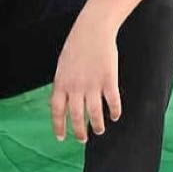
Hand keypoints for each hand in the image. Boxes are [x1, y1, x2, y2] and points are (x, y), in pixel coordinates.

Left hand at [51, 19, 120, 142]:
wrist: (91, 31)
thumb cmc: (76, 47)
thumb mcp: (62, 66)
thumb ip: (63, 85)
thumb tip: (65, 103)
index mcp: (61, 83)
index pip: (57, 110)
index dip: (58, 126)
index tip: (60, 138)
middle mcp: (75, 87)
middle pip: (77, 116)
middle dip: (79, 131)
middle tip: (82, 140)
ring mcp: (92, 85)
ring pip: (95, 114)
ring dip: (97, 125)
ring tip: (99, 131)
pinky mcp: (109, 81)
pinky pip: (113, 103)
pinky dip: (114, 112)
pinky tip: (115, 116)